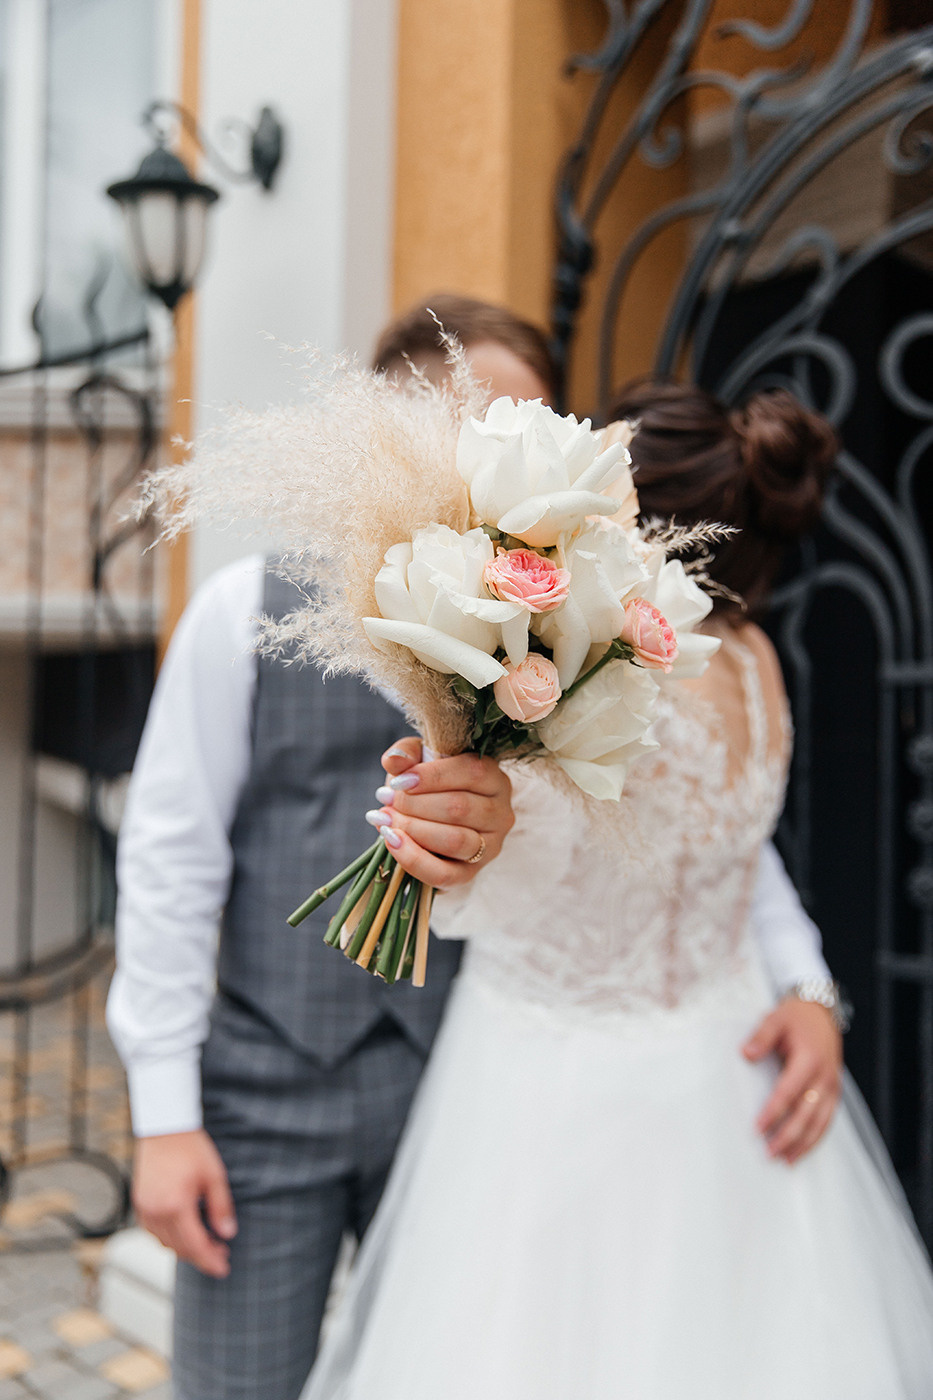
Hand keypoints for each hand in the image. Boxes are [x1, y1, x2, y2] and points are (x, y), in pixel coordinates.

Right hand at [133, 1129, 236, 1277]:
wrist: (164, 1126)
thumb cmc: (190, 1147)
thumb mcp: (214, 1176)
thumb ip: (220, 1208)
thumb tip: (227, 1234)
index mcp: (176, 1206)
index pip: (195, 1246)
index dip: (210, 1261)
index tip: (223, 1269)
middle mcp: (156, 1212)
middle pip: (179, 1248)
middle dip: (200, 1255)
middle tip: (220, 1254)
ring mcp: (144, 1208)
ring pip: (164, 1242)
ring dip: (184, 1247)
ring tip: (205, 1241)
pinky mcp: (139, 1202)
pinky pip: (153, 1231)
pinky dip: (169, 1236)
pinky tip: (184, 1230)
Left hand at [370, 737, 513, 889]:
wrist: (429, 821)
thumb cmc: (428, 784)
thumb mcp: (420, 760)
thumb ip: (407, 753)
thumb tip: (393, 760)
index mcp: (494, 778)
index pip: (471, 773)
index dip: (431, 777)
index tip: (398, 782)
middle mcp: (500, 813)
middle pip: (460, 808)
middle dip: (414, 804)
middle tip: (385, 799)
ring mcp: (490, 847)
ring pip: (455, 840)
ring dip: (413, 829)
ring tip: (385, 819)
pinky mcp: (470, 874)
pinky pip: (444, 874)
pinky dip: (413, 859)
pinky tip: (392, 841)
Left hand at [743, 999, 842, 1164]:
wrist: (823, 1013)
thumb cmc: (797, 1017)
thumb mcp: (776, 1018)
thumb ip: (761, 1036)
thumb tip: (746, 1053)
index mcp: (809, 1059)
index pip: (789, 1092)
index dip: (774, 1111)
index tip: (758, 1128)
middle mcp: (824, 1076)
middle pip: (807, 1113)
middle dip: (789, 1136)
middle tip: (769, 1152)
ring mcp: (832, 1086)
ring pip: (820, 1122)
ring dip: (804, 1144)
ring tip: (786, 1160)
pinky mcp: (835, 1092)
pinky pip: (828, 1120)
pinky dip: (817, 1138)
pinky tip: (803, 1150)